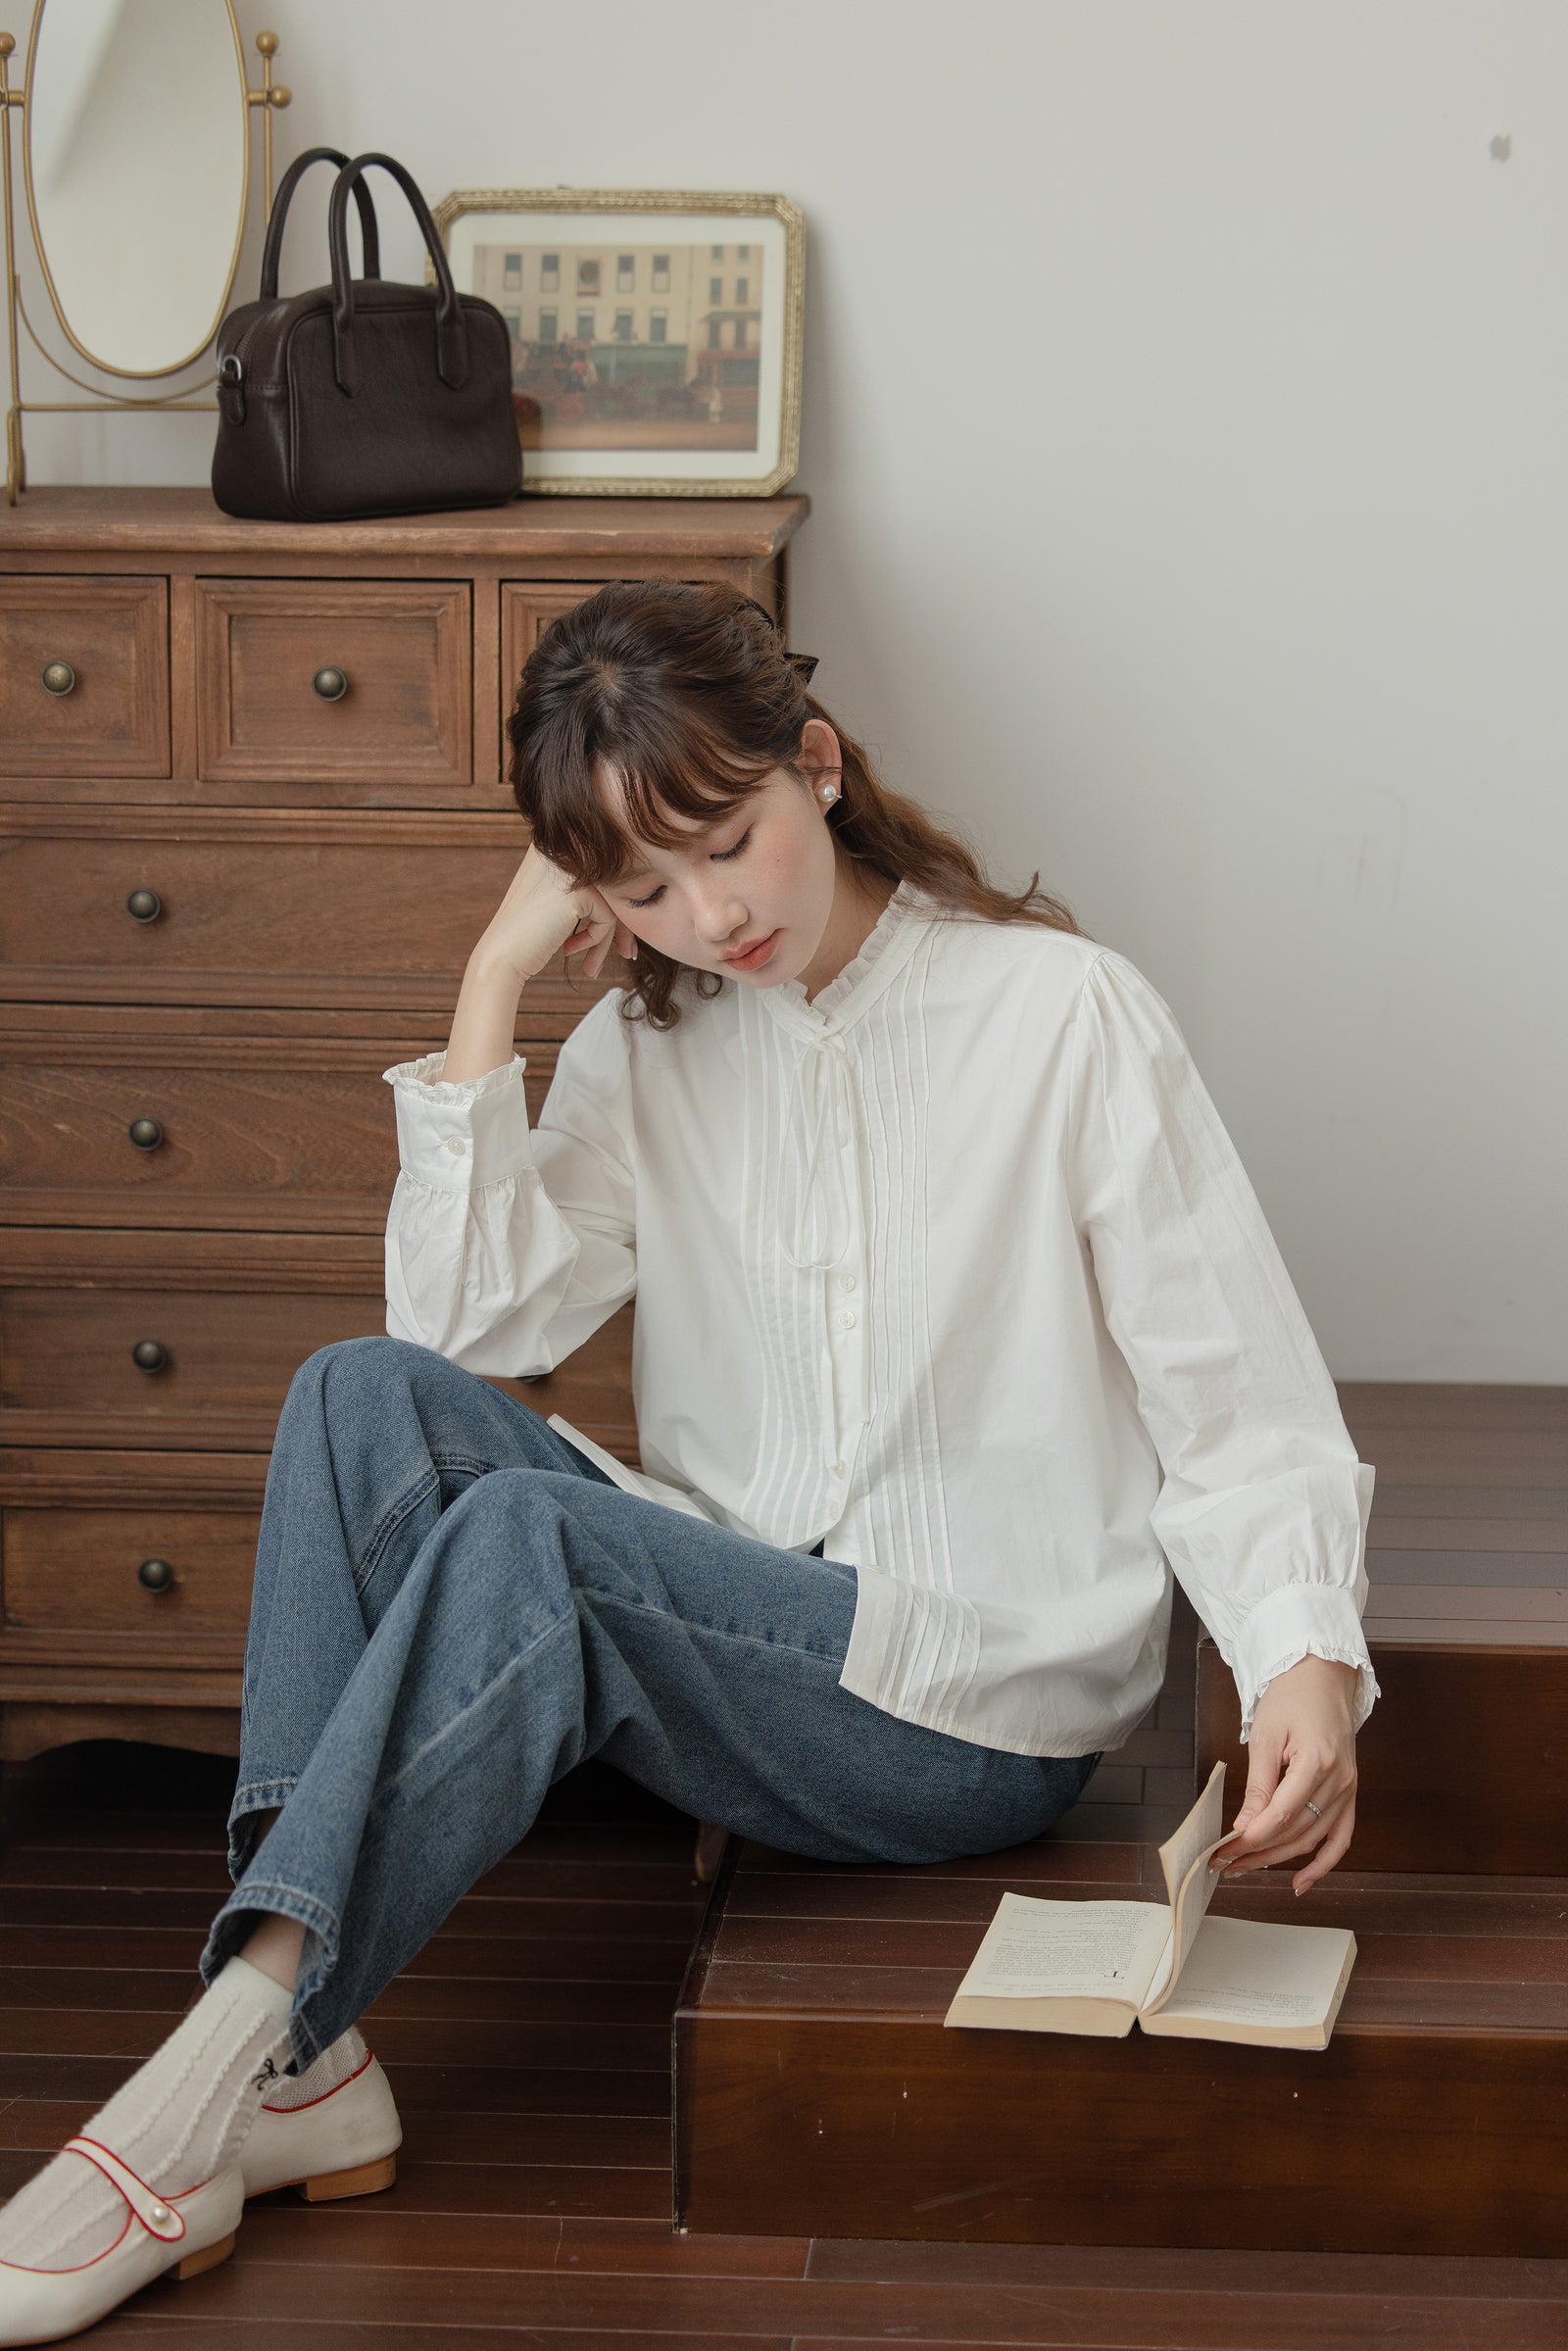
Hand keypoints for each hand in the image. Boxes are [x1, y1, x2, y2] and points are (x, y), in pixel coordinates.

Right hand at [474, 841, 638, 985]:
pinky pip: (608, 918)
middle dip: (622, 926)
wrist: (501, 956)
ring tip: (593, 965)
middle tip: (626, 953)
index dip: (614, 908)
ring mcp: (571, 868)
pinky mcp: (580, 891)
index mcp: (555, 846)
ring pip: (614, 902)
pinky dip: (596, 940)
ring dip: (607, 938)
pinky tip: (569, 949)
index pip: (603, 873)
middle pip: (613, 886)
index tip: (618, 941)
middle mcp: (563, 849)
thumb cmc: (529, 935)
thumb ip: (591, 891)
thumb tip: (642, 894)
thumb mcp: (560, 904)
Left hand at [1208, 1653, 1359, 1893]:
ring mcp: (1349, 1790)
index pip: (1280, 1815)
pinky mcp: (1350, 1793)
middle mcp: (1339, 1782)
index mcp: (1317, 1763)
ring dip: (1280, 1859)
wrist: (1322, 1677)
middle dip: (1257, 1852)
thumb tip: (1245, 1826)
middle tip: (1225, 1863)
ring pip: (1313, 1840)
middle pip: (1295, 1832)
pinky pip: (1340, 1838)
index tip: (1223, 1851)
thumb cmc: (1291, 1697)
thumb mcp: (1266, 1735)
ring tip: (1246, 1868)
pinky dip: (1323, 1864)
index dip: (1250, 1838)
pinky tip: (1300, 1883)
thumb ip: (1259, 1785)